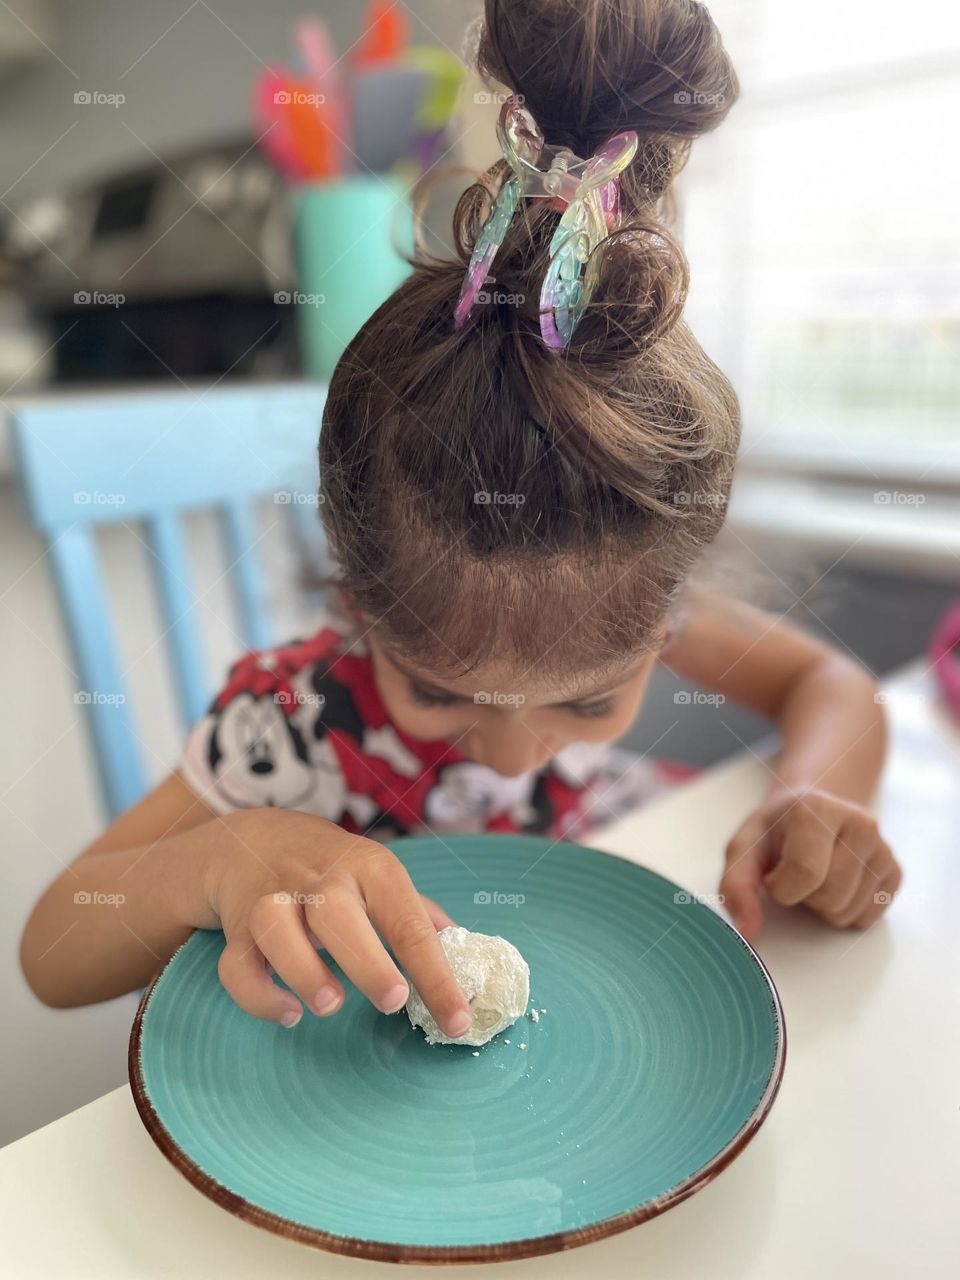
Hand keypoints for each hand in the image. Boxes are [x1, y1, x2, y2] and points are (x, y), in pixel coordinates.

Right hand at [202, 808, 471, 1035]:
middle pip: (336, 912)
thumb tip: (467, 954)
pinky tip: (289, 1013)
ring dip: (303, 970)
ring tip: (330, 1005)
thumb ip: (420, 916)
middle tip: (393, 999)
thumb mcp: (381, 876)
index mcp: (369, 869)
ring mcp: (274, 901)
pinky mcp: (239, 930)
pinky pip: (237, 965)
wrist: (255, 840)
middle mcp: (320, 880)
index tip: (457, 1020)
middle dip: (366, 959)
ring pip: (276, 927)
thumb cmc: (335, 869)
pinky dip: (259, 995)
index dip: (436, 974)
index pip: (407, 921)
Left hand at [719, 788, 901, 938]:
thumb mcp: (744, 848)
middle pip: (830, 896)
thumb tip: (747, 930)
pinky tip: (836, 883)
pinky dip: (845, 911)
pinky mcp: (895, 870)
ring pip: (849, 912)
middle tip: (796, 872)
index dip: (781, 887)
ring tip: (816, 876)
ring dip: (823, 906)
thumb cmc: (775, 832)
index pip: (806, 872)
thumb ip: (737, 886)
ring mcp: (883, 847)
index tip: (773, 874)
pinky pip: (867, 919)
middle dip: (804, 897)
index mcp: (819, 808)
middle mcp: (860, 823)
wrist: (810, 812)